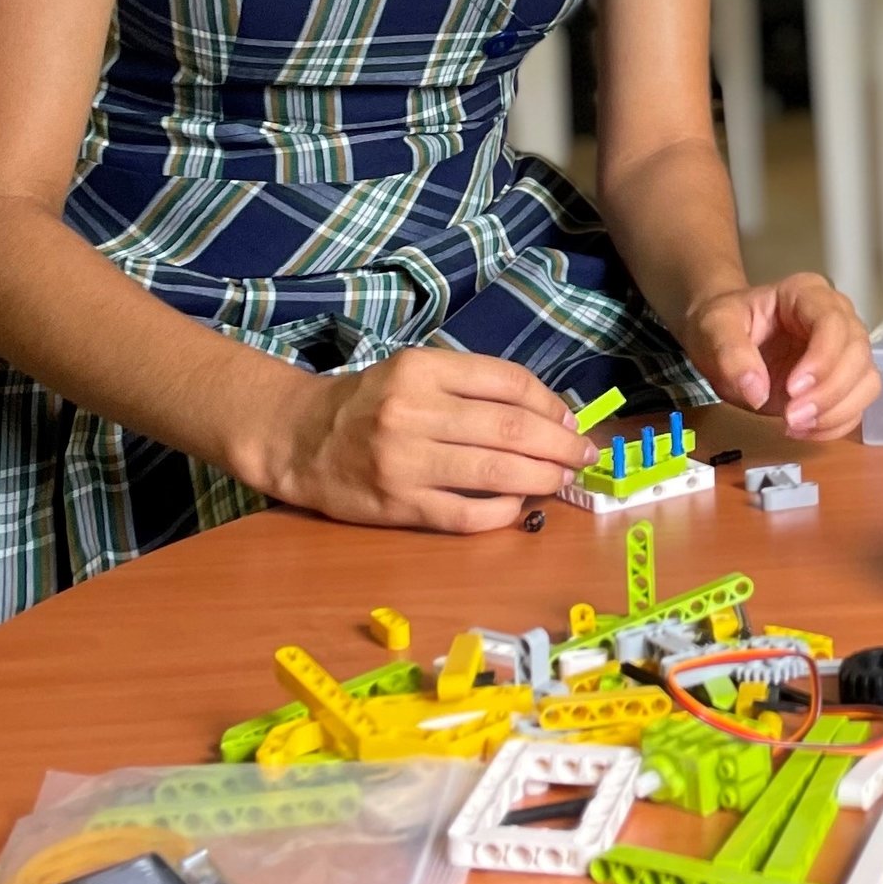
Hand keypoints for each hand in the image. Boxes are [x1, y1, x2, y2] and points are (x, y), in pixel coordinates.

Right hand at [269, 348, 597, 532]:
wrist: (300, 438)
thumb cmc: (371, 402)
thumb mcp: (417, 372)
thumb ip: (475, 387)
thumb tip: (550, 413)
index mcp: (422, 368)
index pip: (508, 382)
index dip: (550, 403)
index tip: (571, 420)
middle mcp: (414, 411)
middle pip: (511, 428)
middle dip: (559, 444)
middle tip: (583, 454)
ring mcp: (405, 461)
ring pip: (495, 471)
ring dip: (542, 477)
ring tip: (562, 479)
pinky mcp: (398, 505)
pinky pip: (466, 514)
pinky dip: (502, 512)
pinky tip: (519, 505)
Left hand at [679, 272, 879, 441]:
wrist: (721, 340)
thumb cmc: (722, 325)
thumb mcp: (713, 328)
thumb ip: (731, 354)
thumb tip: (756, 390)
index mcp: (805, 293)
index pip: (832, 321)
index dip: (822, 358)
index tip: (792, 389)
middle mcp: (835, 316)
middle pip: (857, 352)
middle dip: (829, 391)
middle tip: (791, 416)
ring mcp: (843, 348)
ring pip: (866, 380)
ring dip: (836, 411)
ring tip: (795, 425)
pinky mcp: (842, 379)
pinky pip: (857, 404)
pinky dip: (835, 424)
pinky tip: (803, 430)